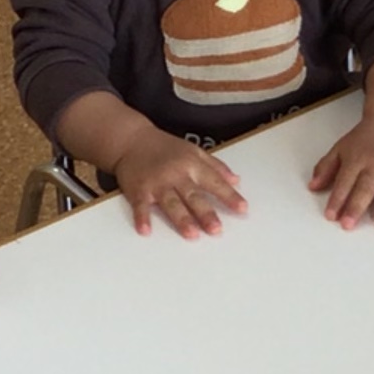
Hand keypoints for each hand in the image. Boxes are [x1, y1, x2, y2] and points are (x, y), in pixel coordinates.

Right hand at [111, 134, 248, 238]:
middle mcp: (175, 174)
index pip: (214, 182)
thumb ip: (216, 166)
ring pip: (171, 203)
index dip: (229, 195)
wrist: (131, 139)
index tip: (242, 208)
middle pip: (193, 196)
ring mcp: (156, 183)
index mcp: (191, 165)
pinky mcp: (138, 190)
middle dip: (205, 213)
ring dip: (181, 219)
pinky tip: (145, 231)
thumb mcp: (194, 151)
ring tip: (192, 234)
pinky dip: (142, 218)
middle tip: (216, 229)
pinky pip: (140, 206)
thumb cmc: (164, 147)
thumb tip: (236, 180)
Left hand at [307, 115, 373, 230]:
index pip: (344, 181)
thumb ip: (325, 167)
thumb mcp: (340, 148)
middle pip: (365, 188)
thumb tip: (312, 186)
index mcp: (356, 158)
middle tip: (348, 225)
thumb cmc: (363, 140)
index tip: (330, 216)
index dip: (337, 199)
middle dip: (356, 207)